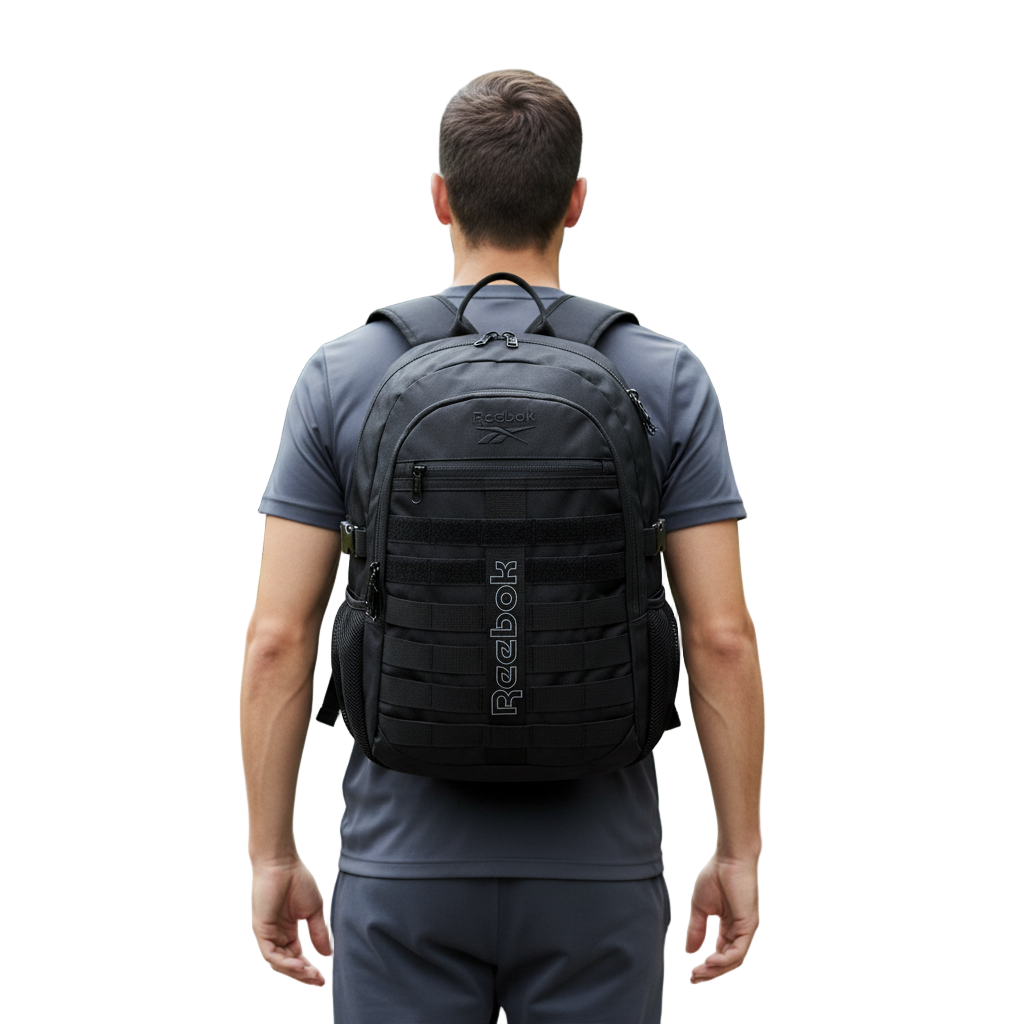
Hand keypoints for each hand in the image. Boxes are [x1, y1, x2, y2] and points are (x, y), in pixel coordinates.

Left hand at [252, 858, 332, 985]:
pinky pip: (271, 954)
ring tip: (312, 974)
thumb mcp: (313, 910)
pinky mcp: (261, 930)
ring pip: (279, 963)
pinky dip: (285, 962)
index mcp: (287, 930)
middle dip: (303, 975)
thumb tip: (328, 955)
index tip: (323, 977)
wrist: (282, 862)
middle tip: (319, 981)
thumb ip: (318, 932)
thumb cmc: (297, 880)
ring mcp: (267, 934)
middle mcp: (276, 935)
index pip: (297, 956)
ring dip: (295, 971)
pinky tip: (300, 964)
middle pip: (288, 964)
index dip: (309, 969)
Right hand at [686, 854, 758, 982]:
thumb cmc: (715, 876)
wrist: (729, 858)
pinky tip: (710, 961)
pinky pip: (738, 951)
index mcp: (729, 926)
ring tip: (699, 972)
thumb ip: (696, 929)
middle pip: (727, 961)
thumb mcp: (699, 907)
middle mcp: (739, 931)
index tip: (691, 973)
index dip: (707, 965)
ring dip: (716, 970)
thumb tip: (689, 952)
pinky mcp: (749, 926)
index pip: (720, 953)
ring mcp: (746, 929)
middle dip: (710, 973)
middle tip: (694, 978)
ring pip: (733, 960)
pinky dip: (724, 960)